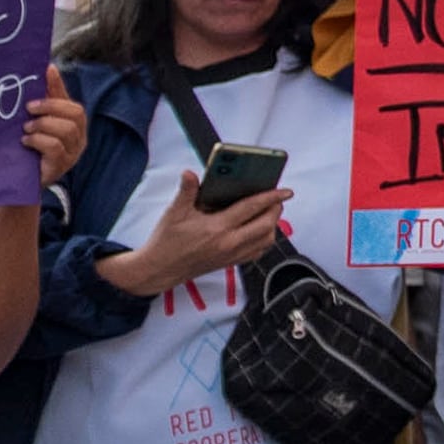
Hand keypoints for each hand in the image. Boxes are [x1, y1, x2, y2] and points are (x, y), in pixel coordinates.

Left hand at [21, 72, 87, 185]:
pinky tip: (26, 141)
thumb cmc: (29, 151)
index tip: (46, 70)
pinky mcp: (62, 165)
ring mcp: (73, 153)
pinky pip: (55, 146)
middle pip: (76, 113)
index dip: (59, 86)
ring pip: (67, 129)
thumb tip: (46, 69)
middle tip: (29, 107)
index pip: (72, 101)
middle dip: (51, 106)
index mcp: (74, 125)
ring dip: (42, 124)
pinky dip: (38, 140)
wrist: (20, 184)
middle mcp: (79, 138)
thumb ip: (44, 102)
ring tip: (26, 128)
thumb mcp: (37, 125)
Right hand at [97, 170, 285, 298]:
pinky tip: (259, 230)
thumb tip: (190, 173)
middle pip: (265, 226)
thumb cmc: (165, 241)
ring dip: (272, 225)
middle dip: (275, 210)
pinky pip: (257, 253)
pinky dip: (264, 240)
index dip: (271, 197)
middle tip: (276, 198)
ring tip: (269, 211)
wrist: (158, 270)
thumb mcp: (174, 213)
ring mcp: (230, 256)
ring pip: (265, 241)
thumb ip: (186, 191)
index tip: (285, 190)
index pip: (251, 209)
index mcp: (216, 229)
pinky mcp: (229, 264)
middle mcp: (228, 244)